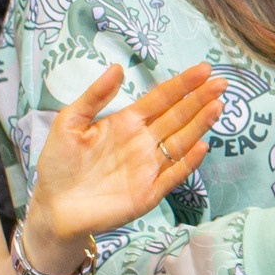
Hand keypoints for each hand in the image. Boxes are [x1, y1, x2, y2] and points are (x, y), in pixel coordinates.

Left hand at [26, 61, 225, 269]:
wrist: (53, 207)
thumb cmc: (59, 164)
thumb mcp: (69, 122)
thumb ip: (94, 96)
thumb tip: (118, 67)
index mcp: (127, 122)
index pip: (161, 99)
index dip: (182, 84)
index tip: (204, 69)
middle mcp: (143, 142)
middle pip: (178, 117)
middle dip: (200, 100)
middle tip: (221, 83)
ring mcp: (148, 167)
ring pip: (181, 142)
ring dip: (200, 125)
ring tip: (217, 106)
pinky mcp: (148, 193)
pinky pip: (173, 175)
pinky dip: (188, 162)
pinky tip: (201, 146)